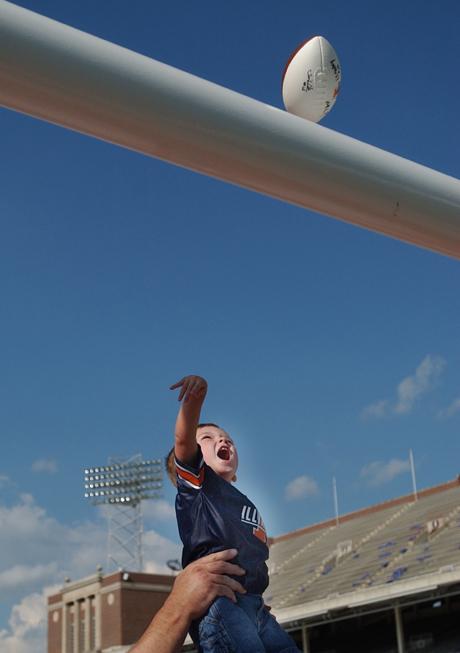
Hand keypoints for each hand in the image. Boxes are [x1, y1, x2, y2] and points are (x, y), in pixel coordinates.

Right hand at [129, 550, 245, 652]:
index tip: (234, 552)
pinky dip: (231, 594)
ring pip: (226, 578)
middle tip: (243, 571)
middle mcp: (201, 570)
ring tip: (242, 589)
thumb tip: (201, 570)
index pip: (213, 556)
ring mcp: (206, 579)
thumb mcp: (184, 578)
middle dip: (234, 567)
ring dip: (236, 584)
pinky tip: (234, 598)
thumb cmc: (179, 597)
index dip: (225, 554)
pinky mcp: (210, 590)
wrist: (177, 609)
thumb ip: (193, 572)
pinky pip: (225, 590)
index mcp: (195, 566)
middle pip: (222, 565)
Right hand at [170, 375, 207, 402]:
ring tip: (179, 400)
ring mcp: (189, 378)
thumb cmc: (202, 388)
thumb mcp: (203, 390)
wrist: (200, 380)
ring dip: (181, 394)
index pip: (197, 386)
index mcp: (200, 381)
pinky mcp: (184, 379)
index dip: (194, 389)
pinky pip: (179, 383)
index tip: (191, 394)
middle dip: (187, 395)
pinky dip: (175, 385)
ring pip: (184, 387)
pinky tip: (170, 388)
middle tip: (185, 402)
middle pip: (190, 388)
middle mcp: (194, 379)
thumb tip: (193, 395)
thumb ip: (199, 393)